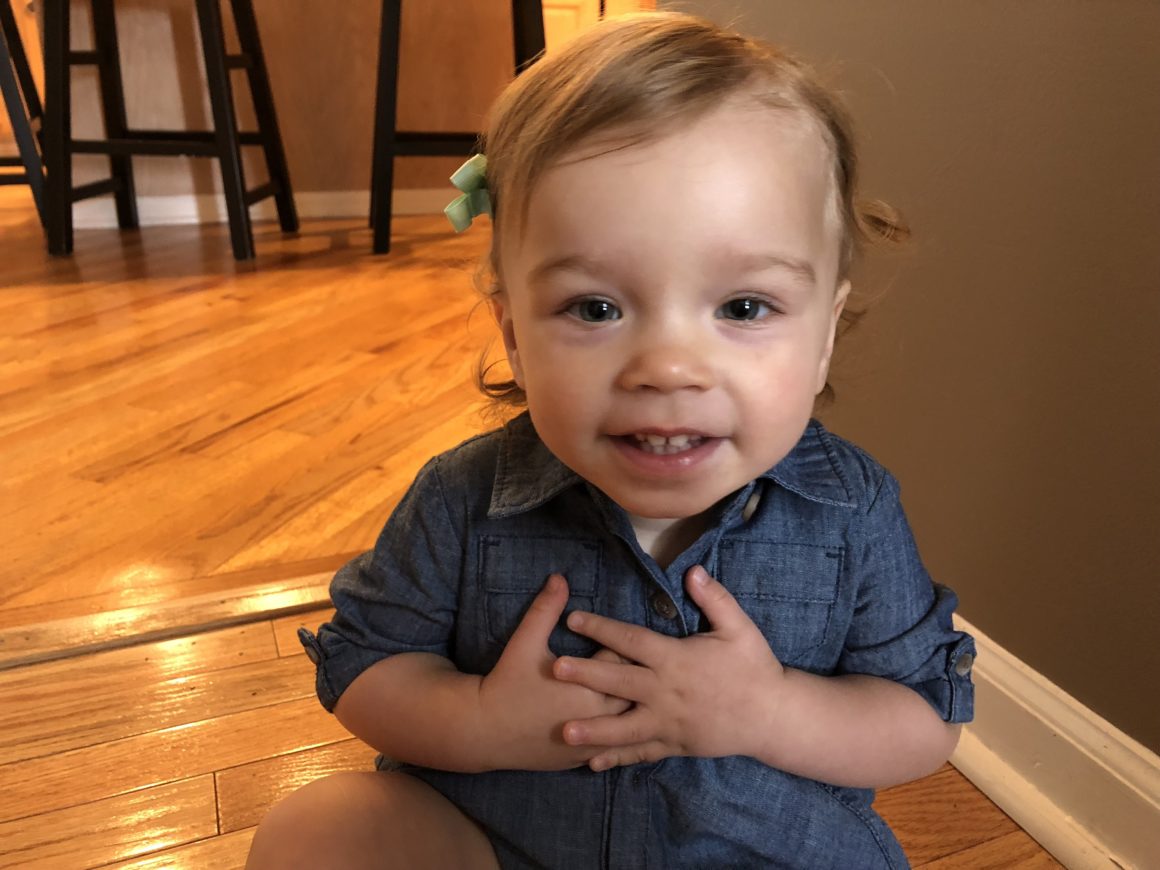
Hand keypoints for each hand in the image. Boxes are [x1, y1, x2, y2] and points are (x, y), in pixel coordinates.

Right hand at [477, 574, 632, 770]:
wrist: (484, 731)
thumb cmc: (506, 683)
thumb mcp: (525, 642)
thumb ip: (545, 609)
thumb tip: (560, 577)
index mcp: (587, 686)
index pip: (621, 662)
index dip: (619, 651)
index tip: (618, 645)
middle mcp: (596, 718)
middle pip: (633, 695)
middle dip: (631, 682)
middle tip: (630, 670)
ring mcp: (591, 743)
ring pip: (628, 726)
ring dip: (629, 711)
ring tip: (633, 697)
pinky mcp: (583, 760)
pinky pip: (613, 748)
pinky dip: (618, 736)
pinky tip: (625, 727)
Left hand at [552, 565, 784, 770]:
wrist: (772, 716)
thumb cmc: (755, 667)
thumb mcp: (739, 628)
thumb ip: (714, 599)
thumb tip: (692, 571)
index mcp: (676, 660)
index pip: (632, 640)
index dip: (601, 628)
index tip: (573, 619)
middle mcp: (666, 692)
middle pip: (619, 682)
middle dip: (586, 675)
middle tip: (555, 670)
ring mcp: (669, 723)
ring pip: (625, 728)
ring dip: (594, 729)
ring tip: (565, 732)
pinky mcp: (675, 745)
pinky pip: (642, 753)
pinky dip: (618, 759)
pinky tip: (592, 763)